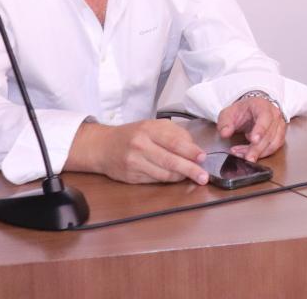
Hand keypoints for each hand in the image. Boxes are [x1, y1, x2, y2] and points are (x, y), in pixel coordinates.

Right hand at [68, 119, 207, 184]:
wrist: (103, 146)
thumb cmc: (133, 134)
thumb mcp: (153, 126)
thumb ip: (175, 133)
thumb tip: (193, 148)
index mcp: (148, 130)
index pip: (174, 142)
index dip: (190, 151)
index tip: (203, 157)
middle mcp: (140, 146)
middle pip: (170, 161)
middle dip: (190, 170)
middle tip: (203, 176)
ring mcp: (134, 163)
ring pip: (164, 174)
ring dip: (180, 176)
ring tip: (192, 175)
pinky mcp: (131, 177)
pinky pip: (155, 180)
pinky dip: (168, 180)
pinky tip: (175, 177)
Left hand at [218, 96, 286, 162]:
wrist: (252, 110)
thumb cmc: (242, 111)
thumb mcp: (228, 113)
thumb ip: (225, 123)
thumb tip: (225, 133)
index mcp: (263, 106)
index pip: (265, 117)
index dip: (260, 129)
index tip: (253, 140)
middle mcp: (274, 115)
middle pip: (269, 134)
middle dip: (257, 148)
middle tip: (247, 158)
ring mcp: (279, 126)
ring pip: (273, 143)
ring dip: (259, 152)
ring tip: (244, 156)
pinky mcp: (279, 136)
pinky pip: (273, 148)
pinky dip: (262, 154)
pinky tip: (249, 154)